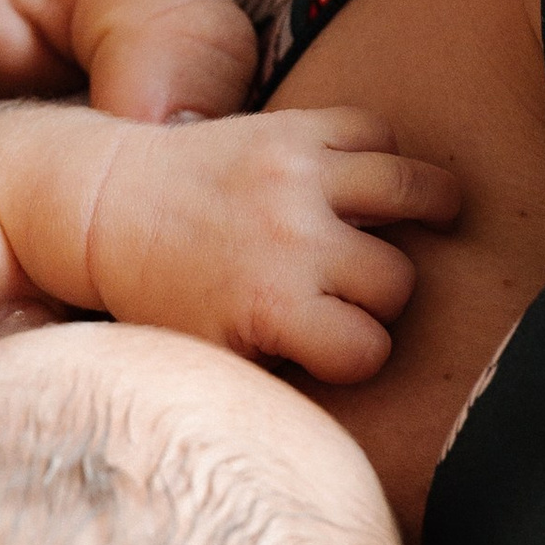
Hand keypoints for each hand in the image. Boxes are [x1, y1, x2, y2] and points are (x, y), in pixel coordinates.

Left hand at [82, 105, 460, 383]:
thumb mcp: (208, 357)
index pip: (369, 350)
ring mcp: (296, 173)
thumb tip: (338, 418)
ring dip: (431, 205)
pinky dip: (383, 151)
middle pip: (396, 280)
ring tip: (440, 215)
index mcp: (271, 303)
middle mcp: (292, 236)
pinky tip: (376, 176)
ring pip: (412, 188)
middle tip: (350, 293)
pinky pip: (374, 129)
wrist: (105, 204)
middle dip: (380, 296)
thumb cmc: (160, 293)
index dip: (357, 356)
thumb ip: (276, 377)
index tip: (334, 348)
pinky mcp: (292, 127)